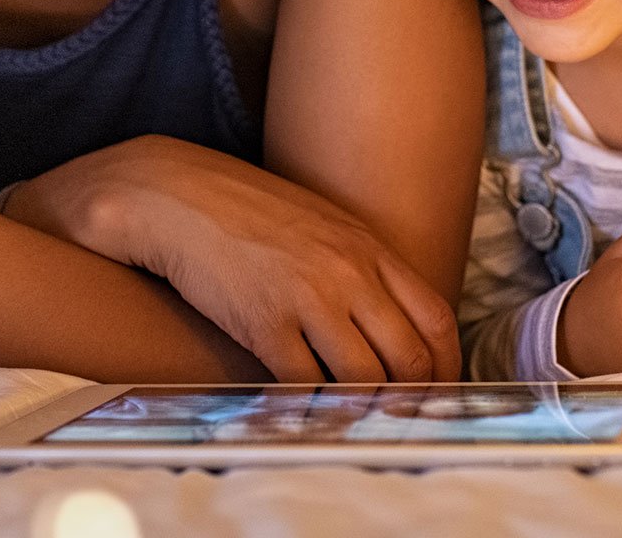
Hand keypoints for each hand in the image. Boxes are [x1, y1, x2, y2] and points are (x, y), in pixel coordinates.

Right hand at [2, 135, 458, 382]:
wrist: (174, 195)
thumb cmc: (246, 214)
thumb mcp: (319, 226)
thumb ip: (359, 268)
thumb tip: (388, 323)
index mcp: (369, 247)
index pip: (436, 318)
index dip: (446, 366)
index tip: (439, 392)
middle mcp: (349, 272)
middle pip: (410, 357)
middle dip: (414, 400)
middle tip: (404, 423)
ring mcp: (309, 298)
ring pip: (364, 380)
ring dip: (365, 411)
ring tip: (358, 426)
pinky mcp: (264, 323)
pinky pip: (304, 386)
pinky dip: (312, 411)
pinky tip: (309, 419)